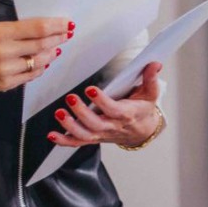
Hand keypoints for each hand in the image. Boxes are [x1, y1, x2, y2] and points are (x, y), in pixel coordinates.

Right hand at [0, 17, 70, 116]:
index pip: (37, 28)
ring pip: (39, 62)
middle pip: (42, 45)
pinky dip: (39, 68)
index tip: (67, 23)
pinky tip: (42, 62)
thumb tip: (43, 31)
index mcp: (0, 32)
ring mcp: (5, 69)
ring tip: (55, 48)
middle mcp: (4, 50)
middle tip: (66, 35)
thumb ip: (15, 31)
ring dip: (51, 55)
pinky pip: (30, 76)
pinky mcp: (5, 83)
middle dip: (58, 39)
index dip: (56, 26)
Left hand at [47, 62, 162, 148]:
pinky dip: (64, 141)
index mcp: (126, 114)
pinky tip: (52, 135)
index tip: (91, 89)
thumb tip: (155, 64)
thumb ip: (150, 78)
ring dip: (70, 126)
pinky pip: (77, 142)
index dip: (101, 101)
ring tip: (59, 113)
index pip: (113, 109)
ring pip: (84, 134)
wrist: (141, 131)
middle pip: (95, 123)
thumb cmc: (143, 109)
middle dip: (81, 112)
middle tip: (70, 98)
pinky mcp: (93, 137)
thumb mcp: (150, 93)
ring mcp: (101, 134)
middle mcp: (112, 126)